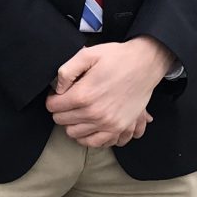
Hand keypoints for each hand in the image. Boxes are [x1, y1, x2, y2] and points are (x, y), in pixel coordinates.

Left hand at [45, 37, 174, 147]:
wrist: (144, 64)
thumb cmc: (116, 57)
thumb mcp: (88, 54)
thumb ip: (67, 71)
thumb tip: (57, 88)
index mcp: (83, 94)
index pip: (53, 106)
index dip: (53, 98)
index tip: (58, 93)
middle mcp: (94, 113)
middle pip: (62, 121)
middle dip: (60, 110)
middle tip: (67, 100)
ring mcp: (107, 124)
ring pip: (74, 133)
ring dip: (71, 123)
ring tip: (77, 112)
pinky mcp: (118, 128)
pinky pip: (94, 143)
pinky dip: (86, 137)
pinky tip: (87, 126)